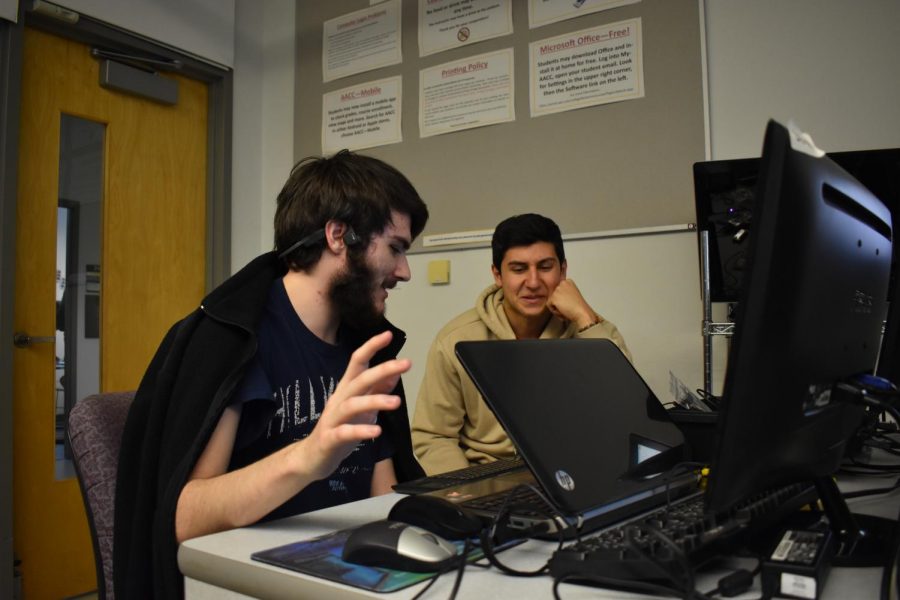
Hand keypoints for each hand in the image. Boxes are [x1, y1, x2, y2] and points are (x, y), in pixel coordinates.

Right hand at [302, 331, 409, 480]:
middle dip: (382, 369)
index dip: (371, 347)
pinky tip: (376, 432)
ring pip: (352, 404)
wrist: (312, 458)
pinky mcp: (329, 439)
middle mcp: (339, 399)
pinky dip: (360, 431)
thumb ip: (378, 391)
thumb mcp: (363, 409)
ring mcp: (332, 419)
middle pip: (359, 379)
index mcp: (347, 389)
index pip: (357, 362)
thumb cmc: (341, 429)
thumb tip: (395, 372)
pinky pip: (344, 433)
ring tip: (396, 402)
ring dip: (374, 400)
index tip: (388, 334)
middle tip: (406, 363)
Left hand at [546, 279, 598, 329]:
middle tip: (569, 307)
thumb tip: (556, 297)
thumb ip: (564, 293)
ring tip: (567, 309)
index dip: (562, 299)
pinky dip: (555, 311)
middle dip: (559, 303)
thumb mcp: (572, 295)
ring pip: (551, 301)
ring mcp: (557, 290)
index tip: (570, 302)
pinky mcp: (554, 297)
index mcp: (568, 281)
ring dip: (557, 307)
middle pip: (553, 295)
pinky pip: (549, 306)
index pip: (558, 291)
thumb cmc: (579, 307)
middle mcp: (562, 283)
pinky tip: (564, 311)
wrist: (582, 312)